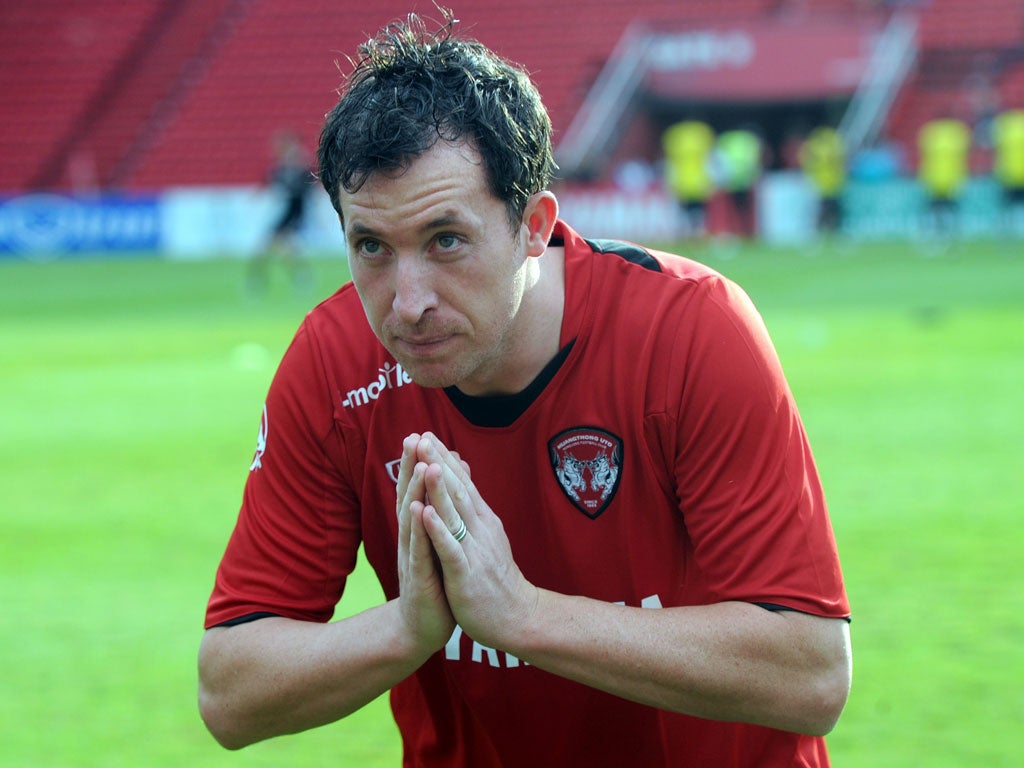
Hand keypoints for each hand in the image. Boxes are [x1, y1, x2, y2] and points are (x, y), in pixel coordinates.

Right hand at [394, 433, 454, 655]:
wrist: (420, 627)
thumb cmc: (432, 582)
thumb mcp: (435, 544)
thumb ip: (436, 516)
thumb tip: (440, 490)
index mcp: (417, 530)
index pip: (416, 491)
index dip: (416, 462)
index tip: (421, 432)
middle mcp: (410, 539)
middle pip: (408, 496)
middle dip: (410, 467)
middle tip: (412, 437)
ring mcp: (412, 558)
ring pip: (412, 519)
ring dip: (415, 492)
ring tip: (420, 465)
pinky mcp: (419, 578)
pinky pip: (418, 551)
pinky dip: (418, 530)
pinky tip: (418, 511)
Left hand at [413, 433, 539, 651]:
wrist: (517, 618)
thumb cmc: (496, 578)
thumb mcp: (487, 535)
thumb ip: (473, 505)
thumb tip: (463, 471)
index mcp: (482, 520)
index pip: (462, 484)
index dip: (443, 459)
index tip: (427, 435)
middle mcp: (480, 530)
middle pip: (458, 491)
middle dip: (439, 464)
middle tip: (423, 438)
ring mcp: (474, 551)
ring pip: (455, 514)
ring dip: (439, 488)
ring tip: (425, 464)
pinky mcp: (466, 574)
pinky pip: (450, 549)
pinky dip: (438, 529)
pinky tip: (425, 513)